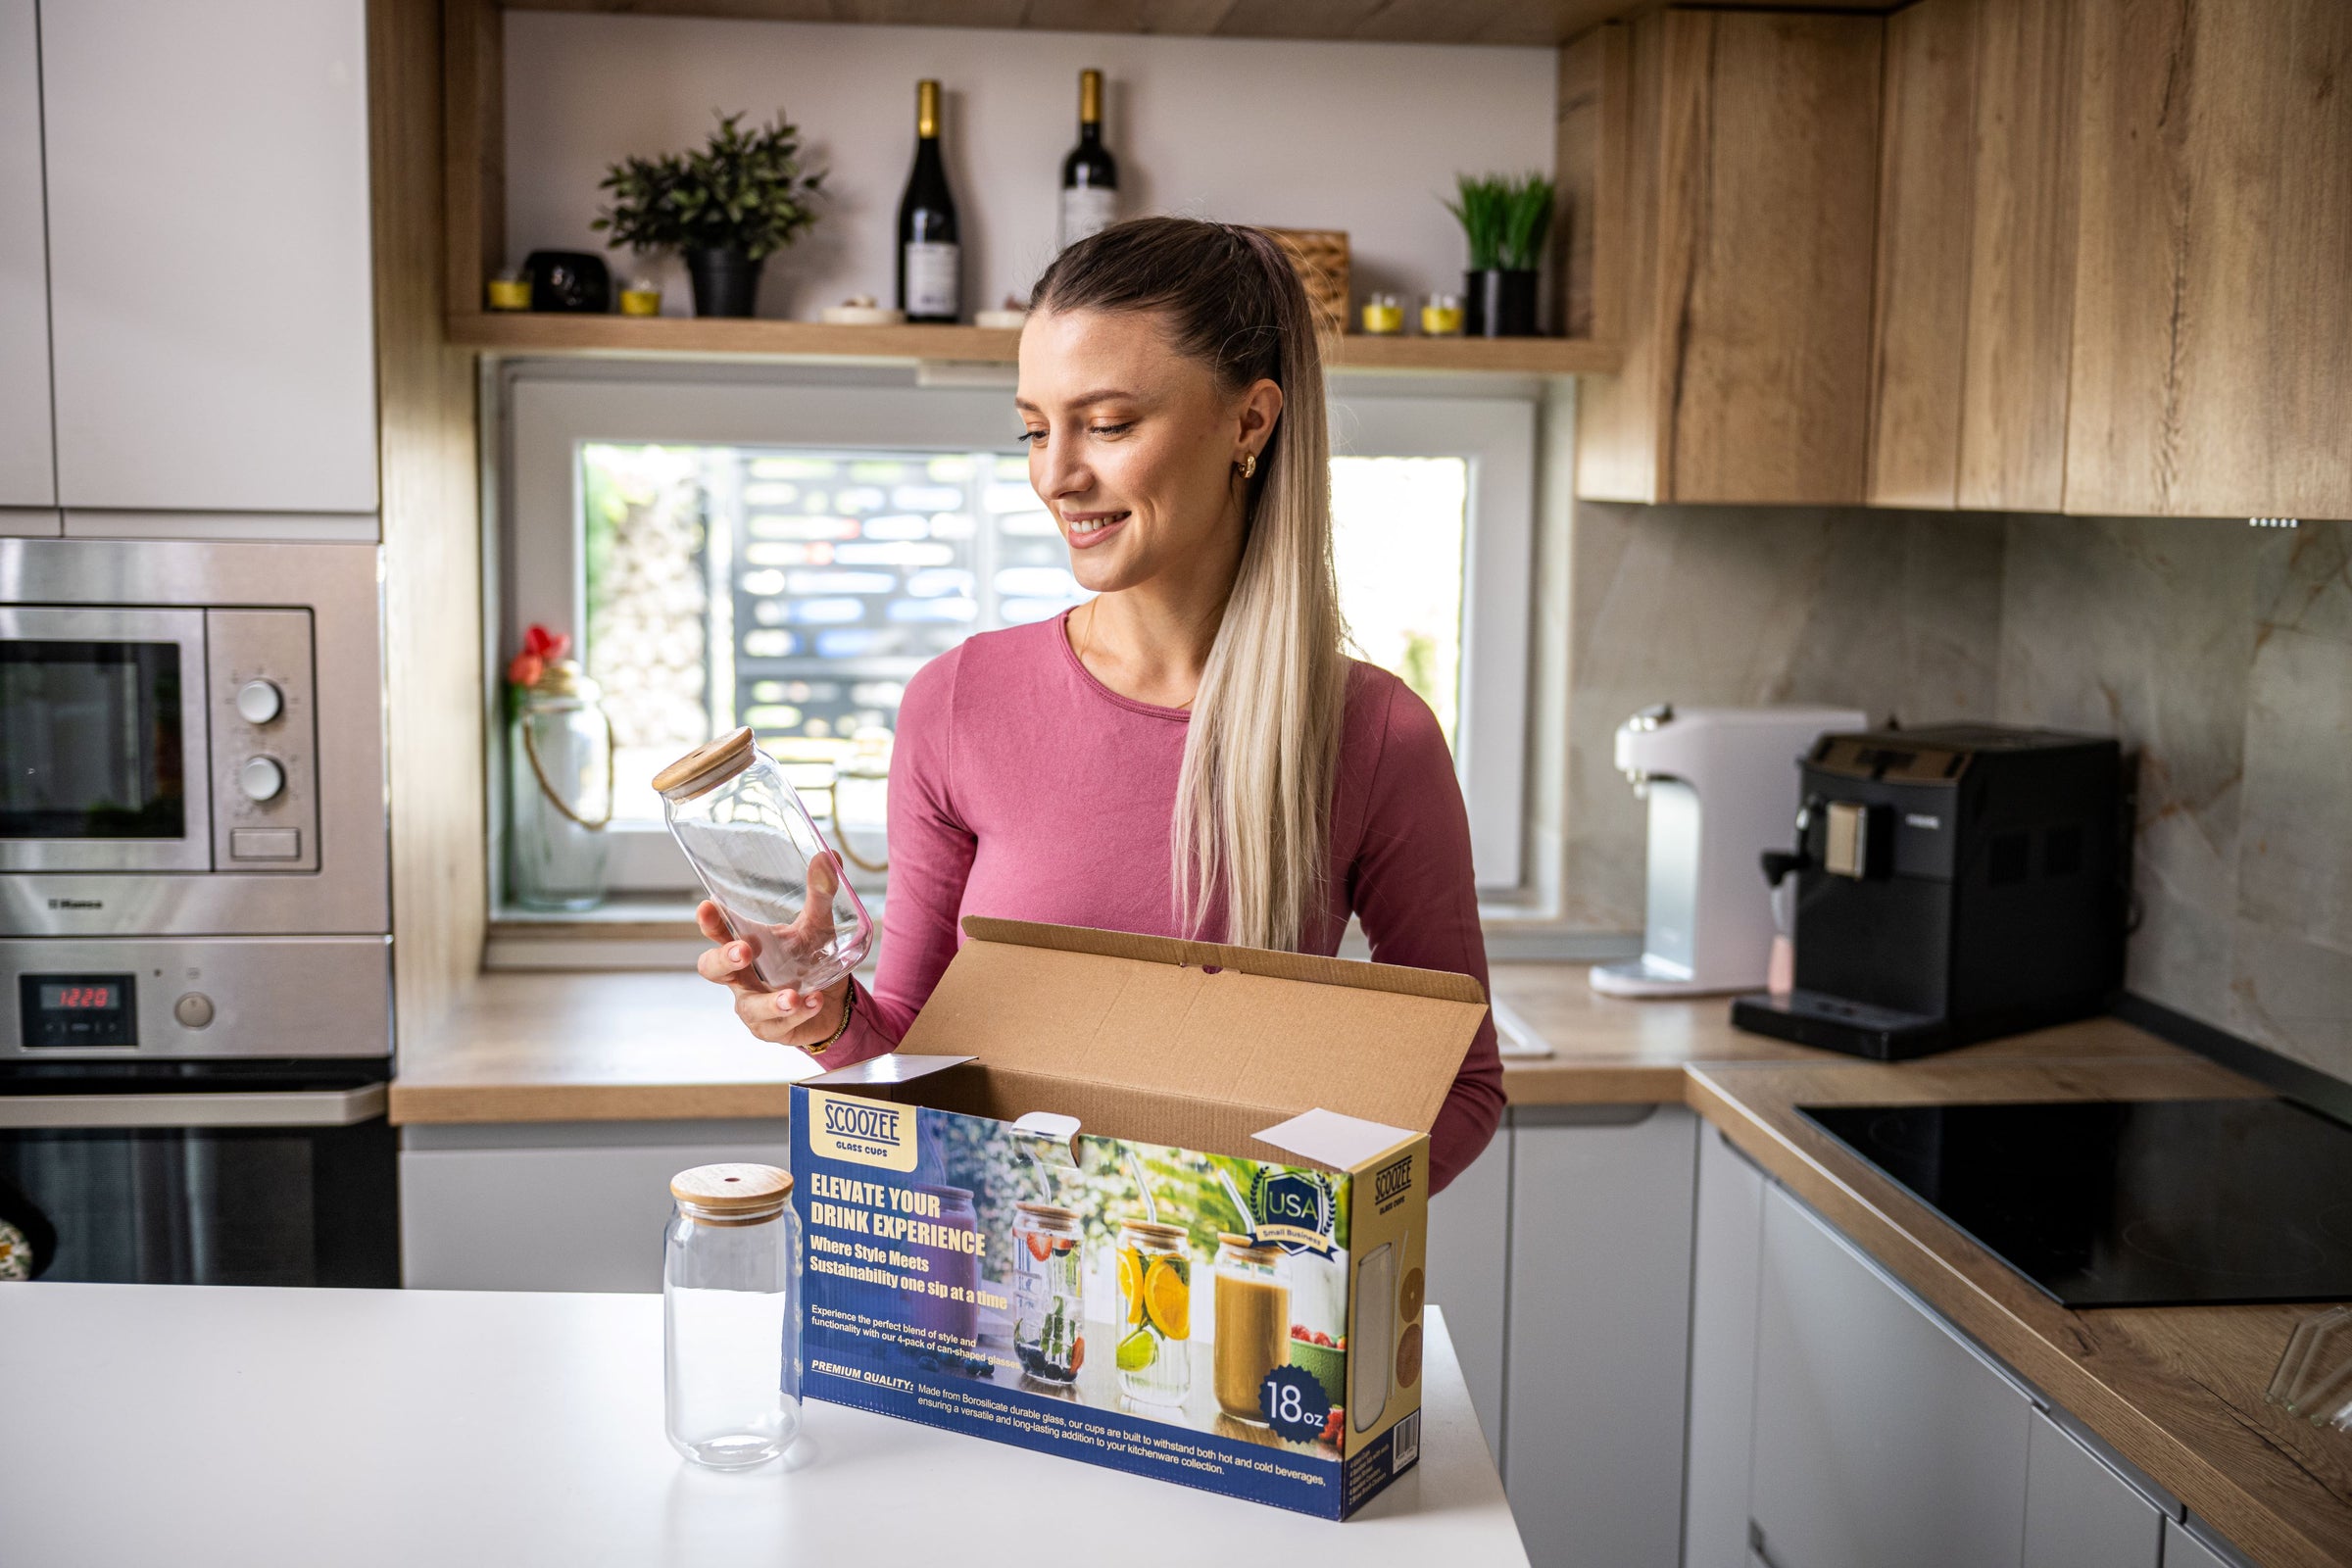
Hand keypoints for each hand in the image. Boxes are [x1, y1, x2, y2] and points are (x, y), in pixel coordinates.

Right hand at [694, 898, 851, 1048]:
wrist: (834, 1003)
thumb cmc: (811, 960)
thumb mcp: (818, 925)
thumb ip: (821, 894)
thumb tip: (828, 856)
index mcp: (745, 944)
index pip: (718, 930)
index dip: (709, 921)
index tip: (708, 906)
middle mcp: (741, 975)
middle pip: (711, 968)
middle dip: (722, 959)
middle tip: (742, 951)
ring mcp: (752, 1004)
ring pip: (747, 1006)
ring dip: (771, 1001)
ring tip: (792, 995)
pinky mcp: (769, 1028)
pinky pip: (777, 1025)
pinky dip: (798, 1013)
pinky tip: (813, 1001)